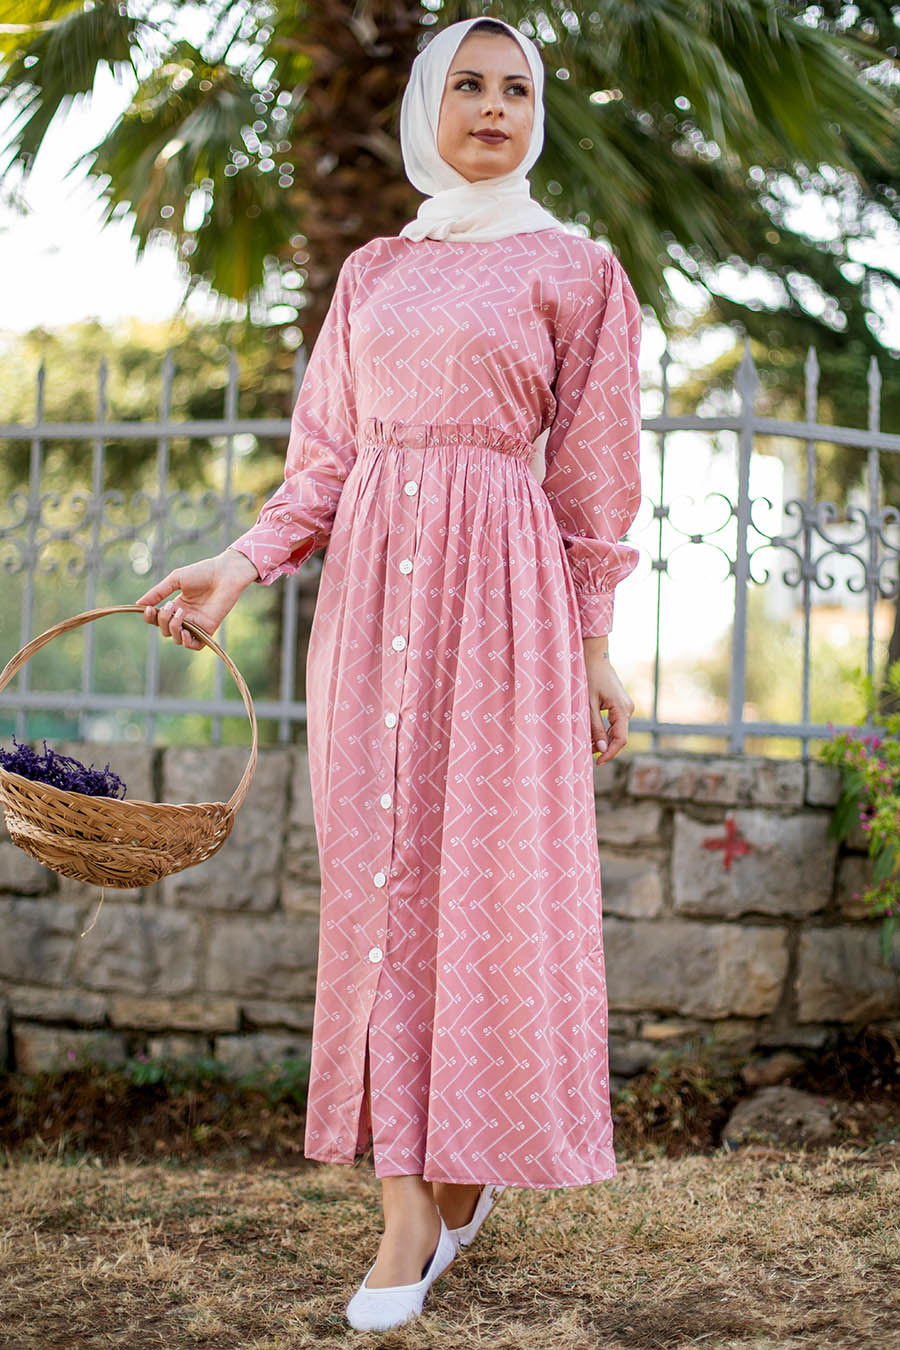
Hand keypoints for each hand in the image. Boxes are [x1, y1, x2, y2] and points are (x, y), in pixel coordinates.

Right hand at [134, 548, 258, 649]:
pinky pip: (194, 645)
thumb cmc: (202, 572)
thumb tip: (138, 604)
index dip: (149, 617)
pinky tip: (185, 630)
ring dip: (173, 628)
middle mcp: (185, 617)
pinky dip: (186, 641)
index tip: (146, 609)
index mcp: (176, 606)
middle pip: (164, 630)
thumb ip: (157, 593)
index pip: (157, 619)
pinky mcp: (208, 629)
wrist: (225, 573)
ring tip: (180, 612)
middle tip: (170, 605)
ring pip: (176, 639)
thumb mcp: (175, 580)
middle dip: (162, 620)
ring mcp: (196, 624)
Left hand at [582, 636, 633, 763]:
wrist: (594, 656)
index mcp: (622, 709)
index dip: (610, 753)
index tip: (598, 763)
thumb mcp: (588, 704)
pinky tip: (593, 735)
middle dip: (606, 748)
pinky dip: (605, 731)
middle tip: (588, 755)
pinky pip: (616, 723)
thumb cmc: (589, 677)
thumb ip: (595, 727)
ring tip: (588, 745)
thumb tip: (601, 749)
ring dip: (605, 740)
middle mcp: (628, 708)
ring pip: (618, 731)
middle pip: (620, 737)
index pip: (620, 739)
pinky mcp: (620, 704)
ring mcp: (626, 706)